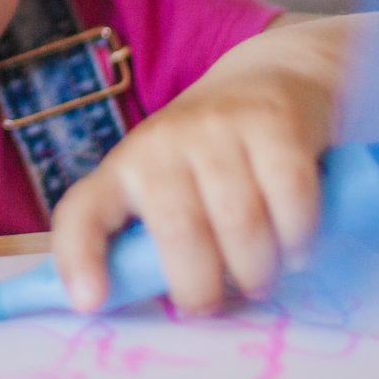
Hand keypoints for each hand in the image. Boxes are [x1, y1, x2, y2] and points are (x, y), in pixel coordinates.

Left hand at [46, 36, 331, 313]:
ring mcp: (218, 128)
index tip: (91, 302)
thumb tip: (140, 305)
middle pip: (178, 230)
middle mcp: (162, 143)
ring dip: (256, 269)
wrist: (271, 73)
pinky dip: (298, 237)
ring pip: (239, 220)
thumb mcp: (168, 185)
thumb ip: (155, 238)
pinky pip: (290, 196)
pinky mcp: (274, 123)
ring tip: (260, 281)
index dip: (80, 257)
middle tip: (216, 303)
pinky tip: (296, 250)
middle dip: (200, 287)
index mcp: (125, 168)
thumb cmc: (210, 154)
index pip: (84, 210)